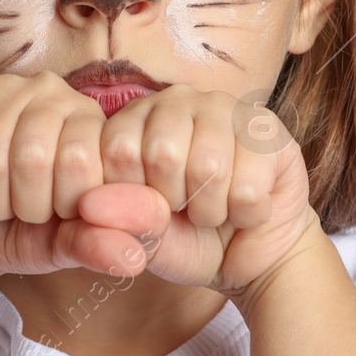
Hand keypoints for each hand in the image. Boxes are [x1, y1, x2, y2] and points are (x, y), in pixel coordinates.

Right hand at [0, 71, 171, 282]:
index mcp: (94, 125)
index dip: (63, 204)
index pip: (82, 163)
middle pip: (34, 157)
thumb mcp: (65, 246)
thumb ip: (99, 247)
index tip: (59, 212)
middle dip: (23, 203)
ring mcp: (7, 86)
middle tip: (22, 207)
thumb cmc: (24, 231)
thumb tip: (131, 258)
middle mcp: (55, 93)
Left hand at [74, 84, 317, 296]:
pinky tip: (247, 208)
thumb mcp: (142, 239)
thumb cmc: (188, 240)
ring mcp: (225, 107)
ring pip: (209, 167)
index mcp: (134, 119)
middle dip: (176, 202)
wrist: (250, 255)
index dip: (135, 196)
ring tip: (216, 210)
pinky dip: (247, 214)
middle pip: (163, 153)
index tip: (149, 209)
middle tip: (187, 209)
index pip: (117, 150)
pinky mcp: (267, 128)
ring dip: (213, 210)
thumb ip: (113, 222)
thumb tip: (88, 206)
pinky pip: (250, 184)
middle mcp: (177, 100)